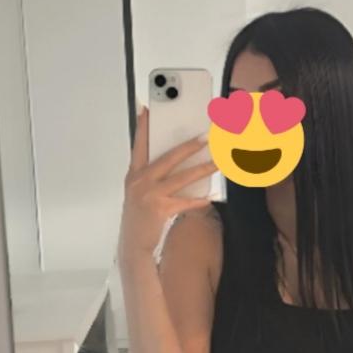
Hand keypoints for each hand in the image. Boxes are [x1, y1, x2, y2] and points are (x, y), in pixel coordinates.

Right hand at [117, 106, 217, 262]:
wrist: (133, 244)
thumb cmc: (139, 217)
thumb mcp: (140, 192)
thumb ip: (153, 176)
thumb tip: (179, 163)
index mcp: (134, 174)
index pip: (138, 144)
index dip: (143, 126)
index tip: (147, 108)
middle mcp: (140, 181)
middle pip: (169, 158)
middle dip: (189, 146)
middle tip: (206, 136)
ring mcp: (150, 195)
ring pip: (182, 177)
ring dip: (203, 169)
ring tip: (219, 162)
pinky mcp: (161, 209)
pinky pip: (186, 202)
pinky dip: (200, 199)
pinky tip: (212, 195)